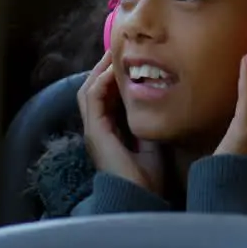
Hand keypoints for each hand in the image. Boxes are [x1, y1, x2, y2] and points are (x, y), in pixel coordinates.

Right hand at [78, 51, 165, 193]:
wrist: (141, 199)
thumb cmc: (148, 177)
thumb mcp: (151, 140)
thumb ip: (148, 120)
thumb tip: (157, 99)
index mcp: (108, 131)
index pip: (105, 96)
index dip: (113, 76)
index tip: (127, 59)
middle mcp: (97, 128)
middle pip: (93, 89)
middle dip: (103, 68)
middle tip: (118, 48)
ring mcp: (93, 130)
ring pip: (88, 90)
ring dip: (100, 70)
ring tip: (113, 52)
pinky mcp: (95, 132)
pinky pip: (93, 98)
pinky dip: (101, 82)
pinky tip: (113, 71)